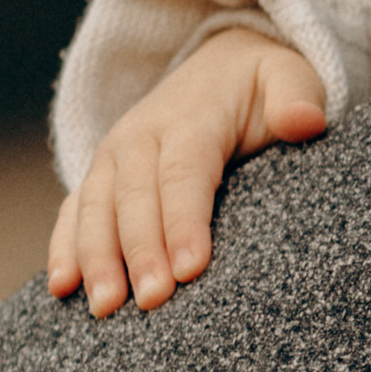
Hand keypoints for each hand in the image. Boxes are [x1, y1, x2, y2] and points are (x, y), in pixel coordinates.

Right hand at [49, 31, 327, 317]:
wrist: (218, 63)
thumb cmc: (261, 84)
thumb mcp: (289, 76)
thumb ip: (298, 96)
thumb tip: (306, 121)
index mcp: (189, 118)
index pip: (183, 173)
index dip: (183, 221)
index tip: (190, 269)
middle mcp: (140, 136)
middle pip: (134, 198)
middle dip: (139, 251)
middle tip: (151, 302)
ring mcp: (113, 157)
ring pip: (95, 207)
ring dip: (95, 258)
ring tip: (105, 308)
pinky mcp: (99, 176)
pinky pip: (73, 211)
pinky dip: (64, 247)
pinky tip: (63, 289)